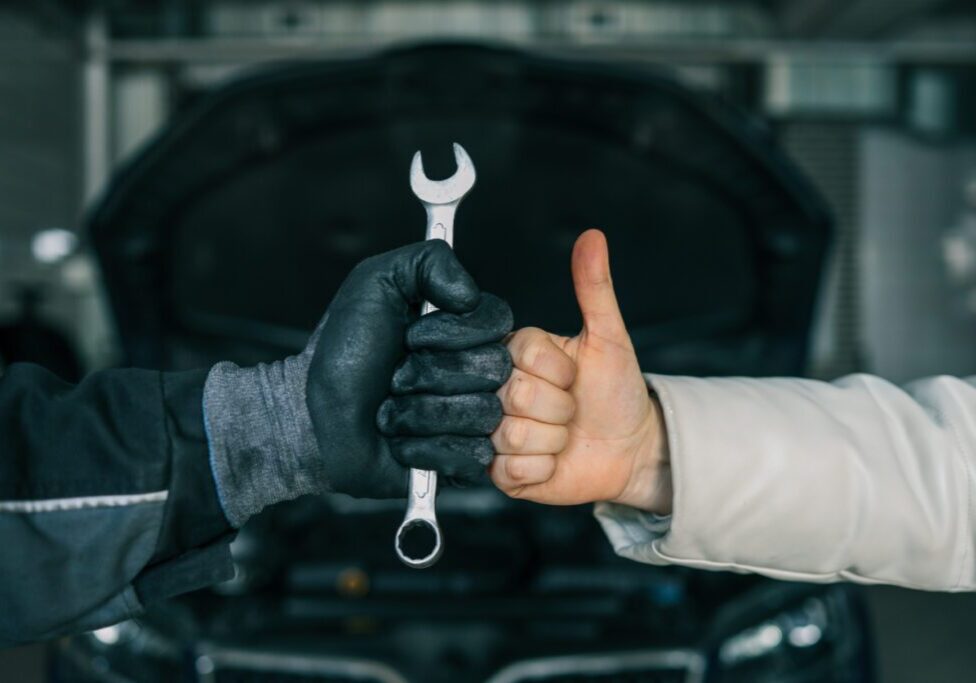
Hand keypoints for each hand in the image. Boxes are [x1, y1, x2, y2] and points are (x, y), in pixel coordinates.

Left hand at [204, 240, 511, 525]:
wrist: (313, 414)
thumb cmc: (345, 350)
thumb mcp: (376, 282)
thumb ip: (430, 261)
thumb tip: (471, 293)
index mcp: (469, 330)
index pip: (498, 322)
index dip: (453, 331)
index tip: (410, 335)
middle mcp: (479, 373)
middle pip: (493, 369)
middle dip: (429, 372)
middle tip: (395, 377)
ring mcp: (476, 420)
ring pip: (481, 413)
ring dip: (420, 412)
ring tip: (391, 410)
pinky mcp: (463, 464)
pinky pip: (470, 455)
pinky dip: (422, 446)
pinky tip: (399, 441)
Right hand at [489, 230, 670, 513]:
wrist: (629, 448)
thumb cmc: (616, 392)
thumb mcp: (608, 338)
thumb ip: (595, 288)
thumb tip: (593, 238)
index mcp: (516, 354)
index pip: (522, 355)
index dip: (557, 371)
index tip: (573, 377)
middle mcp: (497, 390)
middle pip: (516, 396)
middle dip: (559, 407)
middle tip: (571, 408)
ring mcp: (494, 432)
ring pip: (513, 434)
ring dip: (553, 439)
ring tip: (562, 434)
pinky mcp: (498, 471)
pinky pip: (512, 469)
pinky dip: (543, 469)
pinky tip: (552, 460)